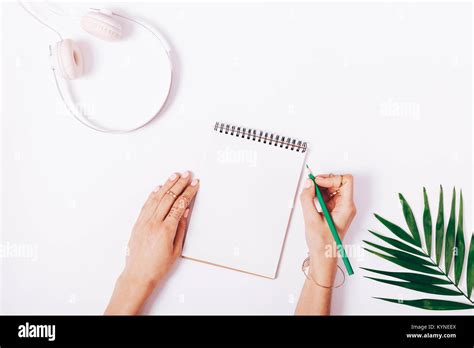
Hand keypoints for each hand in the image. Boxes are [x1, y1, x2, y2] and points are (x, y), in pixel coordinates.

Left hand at [105, 171, 198, 314]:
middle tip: (187, 175)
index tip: (195, 184)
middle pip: (169, 197)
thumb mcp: (176, 249)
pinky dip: (153, 194)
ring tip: (175, 175)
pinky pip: (146, 204)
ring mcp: (144, 222)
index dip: (189, 192)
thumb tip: (185, 211)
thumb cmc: (157, 266)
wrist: (138, 275)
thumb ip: (181, 227)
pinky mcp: (138, 223)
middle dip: (180, 184)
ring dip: (167, 184)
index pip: (180, 205)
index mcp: (166, 230)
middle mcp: (154, 223)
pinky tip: (159, 187)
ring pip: (157, 197)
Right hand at [299, 173, 355, 285]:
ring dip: (320, 188)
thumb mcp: (311, 220)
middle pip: (338, 182)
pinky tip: (311, 200)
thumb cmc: (322, 244)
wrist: (323, 257)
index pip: (345, 181)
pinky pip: (327, 196)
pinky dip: (318, 194)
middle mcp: (346, 206)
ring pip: (332, 188)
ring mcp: (340, 208)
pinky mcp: (333, 210)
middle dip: (324, 181)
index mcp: (346, 207)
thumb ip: (308, 199)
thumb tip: (308, 184)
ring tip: (309, 194)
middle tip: (311, 185)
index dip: (331, 178)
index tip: (317, 183)